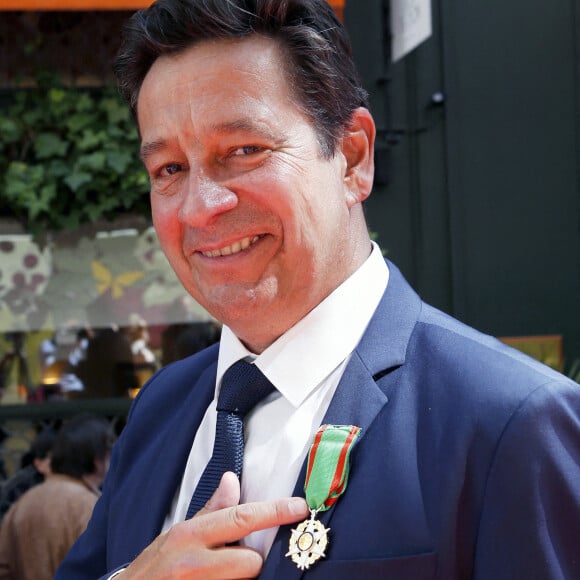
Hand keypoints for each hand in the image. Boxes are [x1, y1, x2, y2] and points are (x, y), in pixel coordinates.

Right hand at [119, 472, 308, 578]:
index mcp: (189, 535)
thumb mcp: (179, 533)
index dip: (274, 512)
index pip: (241, 518)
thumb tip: (232, 480)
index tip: (300, 507)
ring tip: (222, 575)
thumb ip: (211, 510)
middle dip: (250, 564)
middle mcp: (192, 563)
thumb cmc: (156, 566)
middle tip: (236, 564)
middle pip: (250, 562)